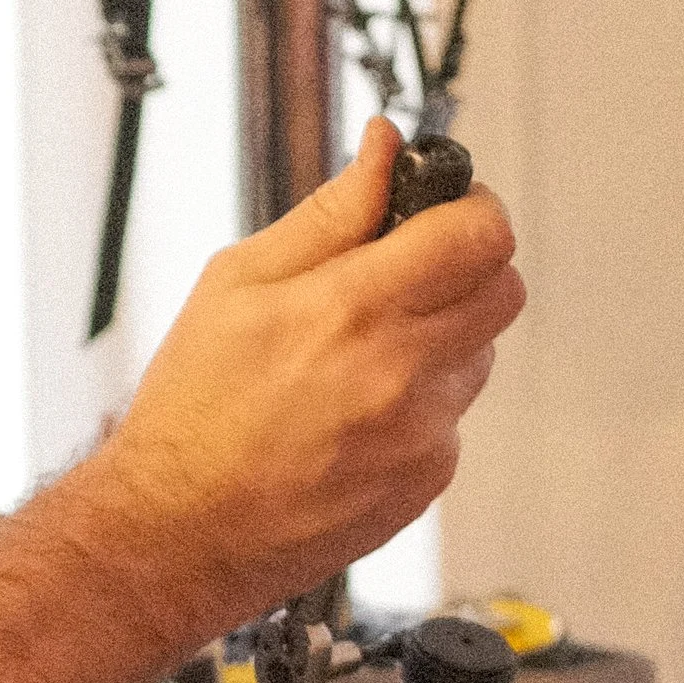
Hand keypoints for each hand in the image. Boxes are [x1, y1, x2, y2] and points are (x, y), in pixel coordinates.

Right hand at [90, 120, 523, 631]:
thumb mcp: (235, 284)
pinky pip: (454, 416)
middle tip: (406, 273)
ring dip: (441, 337)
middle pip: (503, 287)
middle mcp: (401, 371)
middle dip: (465, 265)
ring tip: (359, 356)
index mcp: (351, 308)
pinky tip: (353, 414)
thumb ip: (328, 213)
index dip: (470, 206)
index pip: (479, 232)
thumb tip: (385, 150)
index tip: (439, 209)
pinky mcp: (427, 479)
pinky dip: (420, 402)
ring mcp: (423, 432)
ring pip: (481, 352)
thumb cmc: (192, 412)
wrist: (180, 531)